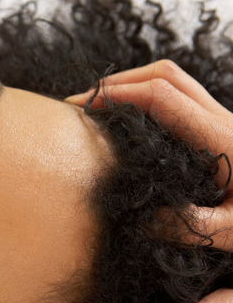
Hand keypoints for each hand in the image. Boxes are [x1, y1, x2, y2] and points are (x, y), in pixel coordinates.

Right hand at [66, 59, 232, 250]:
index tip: (84, 107)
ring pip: (172, 82)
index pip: (161, 96)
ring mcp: (218, 122)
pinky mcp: (216, 130)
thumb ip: (188, 226)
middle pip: (165, 75)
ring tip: (100, 108)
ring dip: (133, 86)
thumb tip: (140, 221)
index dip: (119, 95)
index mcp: (220, 138)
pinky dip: (146, 100)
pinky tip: (129, 124)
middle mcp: (219, 121)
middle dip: (119, 82)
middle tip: (83, 103)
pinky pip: (178, 100)